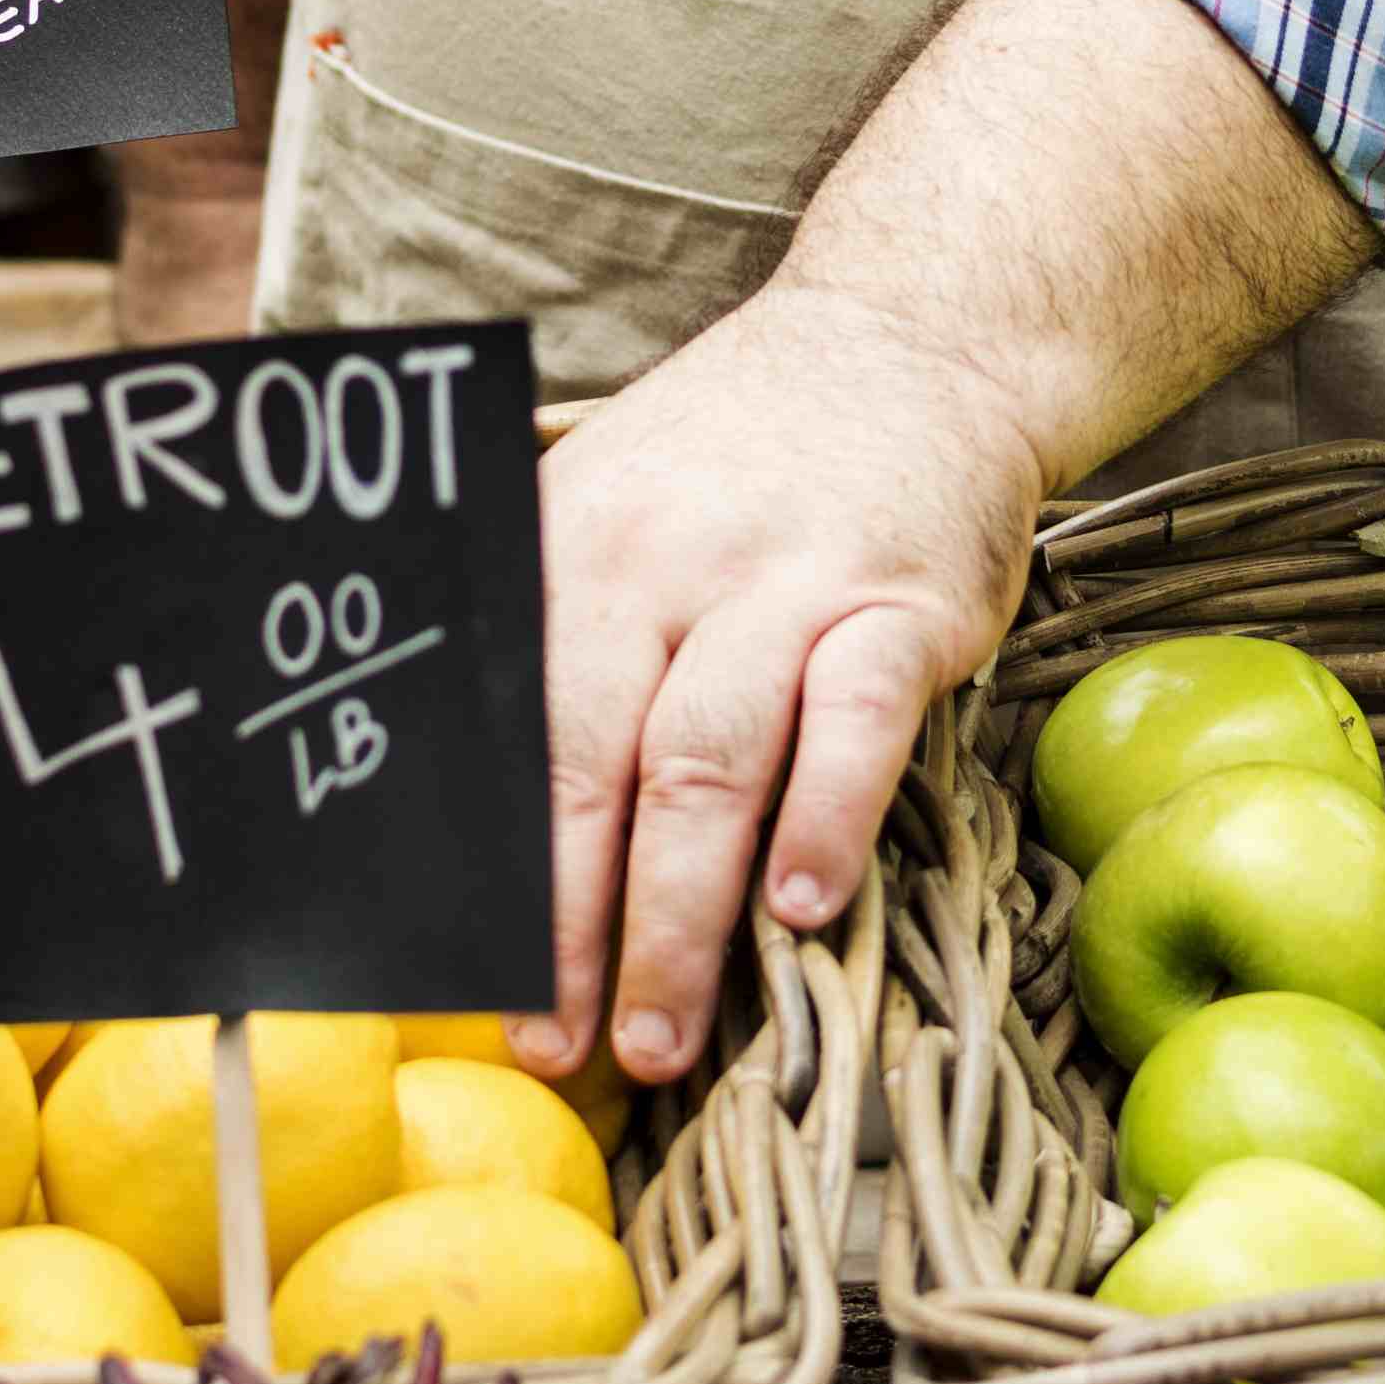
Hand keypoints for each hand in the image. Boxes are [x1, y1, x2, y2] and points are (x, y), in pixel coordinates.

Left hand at [529, 285, 1043, 1086]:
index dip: (491, 875)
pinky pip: (853, 719)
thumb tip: (474, 812)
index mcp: (570, 552)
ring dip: (680, 915)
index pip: (511, 738)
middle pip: (590, 767)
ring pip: (708, 762)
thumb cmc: (741, 460)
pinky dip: (822, 817)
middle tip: (553, 1045)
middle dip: (566, 927)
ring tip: (660, 1031)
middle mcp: (662, 565)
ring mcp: (786, 581)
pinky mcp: (902, 602)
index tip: (470, 988)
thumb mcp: (613, 505)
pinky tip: (800, 907)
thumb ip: (558, 635)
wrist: (914, 338)